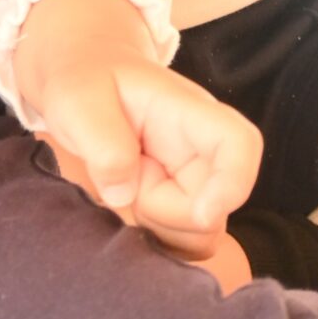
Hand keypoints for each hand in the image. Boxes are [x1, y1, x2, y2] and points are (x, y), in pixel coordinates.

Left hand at [39, 55, 262, 254]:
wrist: (83, 79)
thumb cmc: (84, 81)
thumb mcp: (77, 100)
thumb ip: (103, 144)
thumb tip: (124, 194)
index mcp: (188, 113)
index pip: (240, 144)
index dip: (232, 185)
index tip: (198, 213)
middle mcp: (203, 147)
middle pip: (219, 204)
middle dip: (167, 213)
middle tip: (124, 181)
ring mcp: (196, 177)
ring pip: (204, 231)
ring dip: (161, 226)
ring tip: (125, 185)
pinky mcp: (182, 200)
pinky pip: (186, 239)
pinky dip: (159, 237)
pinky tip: (131, 204)